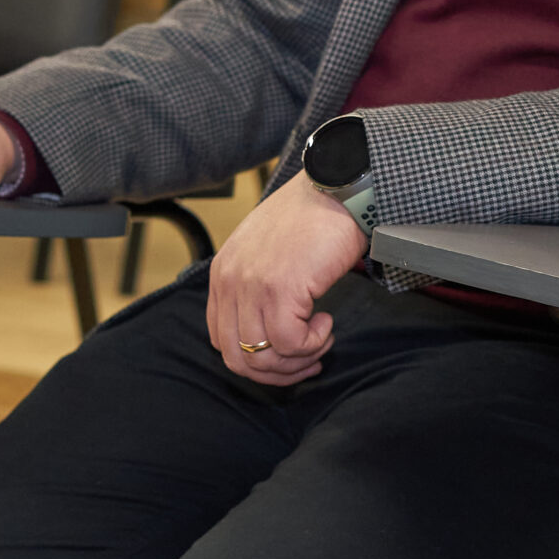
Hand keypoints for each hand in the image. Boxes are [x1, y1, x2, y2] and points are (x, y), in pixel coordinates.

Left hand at [205, 175, 368, 386]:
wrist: (336, 187)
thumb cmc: (313, 215)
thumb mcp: (267, 250)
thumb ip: (256, 283)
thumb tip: (271, 329)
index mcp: (222, 274)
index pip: (221, 340)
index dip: (255, 359)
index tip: (287, 356)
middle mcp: (230, 282)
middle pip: (237, 358)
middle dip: (276, 371)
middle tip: (308, 361)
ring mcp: (252, 287)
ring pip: (263, 356)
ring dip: (298, 359)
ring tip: (321, 340)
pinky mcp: (280, 290)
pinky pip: (291, 343)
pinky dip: (313, 343)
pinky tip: (327, 323)